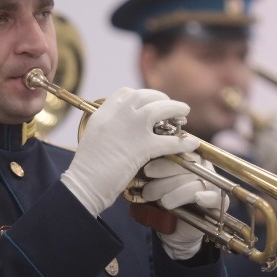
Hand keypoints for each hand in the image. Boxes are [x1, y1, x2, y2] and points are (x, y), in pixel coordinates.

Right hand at [61, 87, 198, 216]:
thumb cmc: (87, 168)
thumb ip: (109, 128)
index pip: (126, 93)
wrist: (84, 184)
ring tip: (185, 113)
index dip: (141, 95)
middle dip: (162, 99)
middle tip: (171, 107)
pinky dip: (183, 142)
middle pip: (146, 96)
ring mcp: (132, 128)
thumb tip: (122, 130)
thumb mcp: (94, 137)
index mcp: (104, 112)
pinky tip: (192, 144)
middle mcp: (119, 114)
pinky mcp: (143, 146)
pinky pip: (170, 140)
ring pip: (161, 109)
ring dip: (176, 109)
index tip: (149, 102)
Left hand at [139, 154, 227, 259]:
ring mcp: (212, 184)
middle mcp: (202, 168)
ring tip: (163, 202)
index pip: (179, 153)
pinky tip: (197, 198)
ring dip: (178, 192)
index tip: (147, 170)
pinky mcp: (219, 203)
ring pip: (197, 183)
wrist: (174, 230)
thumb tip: (140, 164)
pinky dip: (205, 197)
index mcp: (188, 159)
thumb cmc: (163, 202)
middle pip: (188, 167)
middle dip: (166, 179)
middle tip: (148, 191)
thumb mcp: (155, 186)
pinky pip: (214, 197)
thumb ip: (151, 173)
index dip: (164, 161)